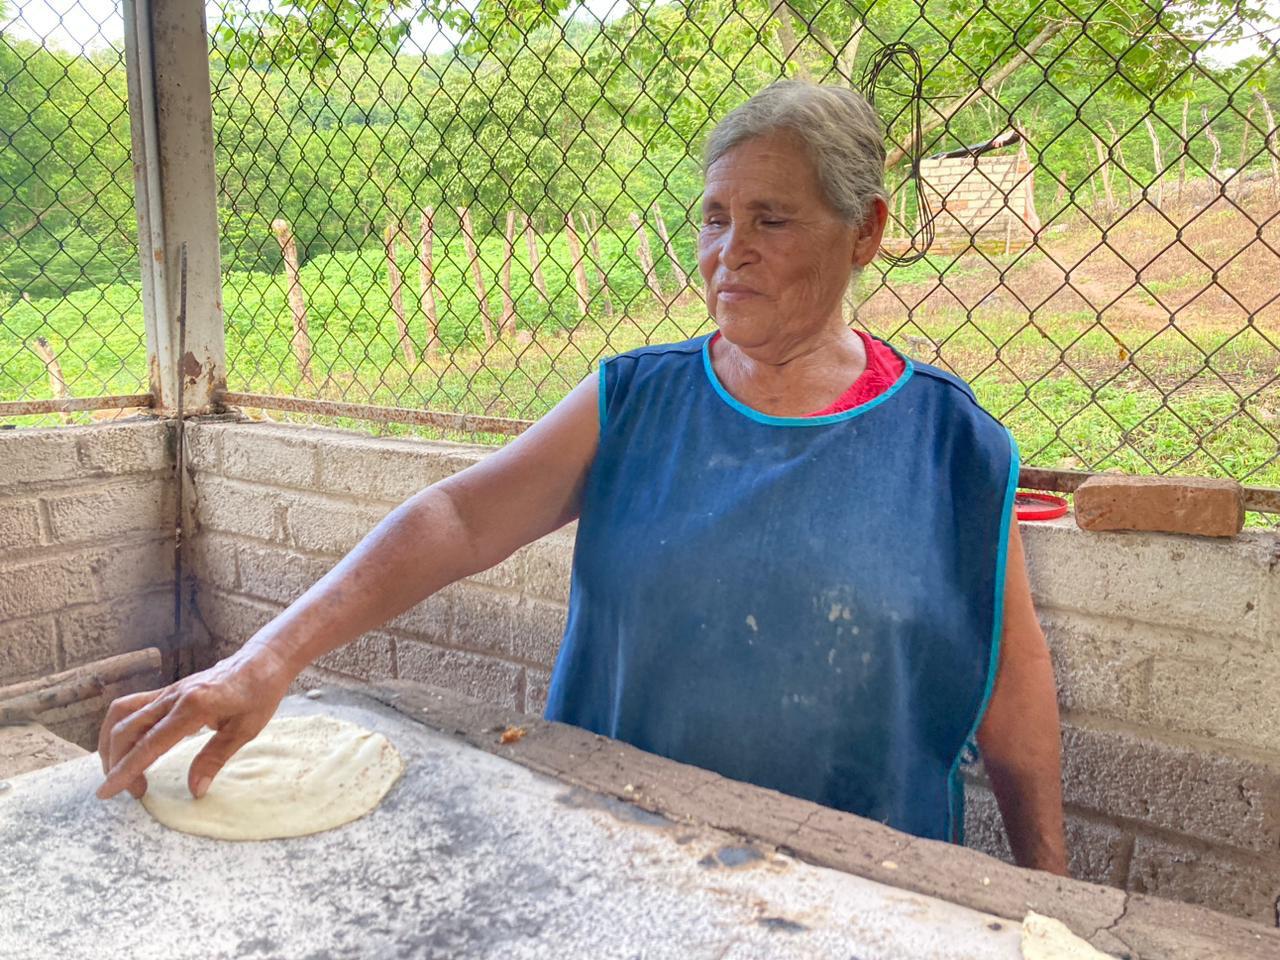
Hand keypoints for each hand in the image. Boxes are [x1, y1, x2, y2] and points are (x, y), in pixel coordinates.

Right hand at [96, 641, 292, 800]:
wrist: (263, 660)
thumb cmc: (259, 693)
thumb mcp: (245, 729)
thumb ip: (215, 758)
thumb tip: (195, 790)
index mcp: (193, 706)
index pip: (150, 743)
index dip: (126, 769)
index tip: (108, 791)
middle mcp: (173, 696)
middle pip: (126, 729)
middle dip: (117, 763)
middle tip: (134, 791)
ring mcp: (168, 691)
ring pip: (121, 714)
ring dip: (112, 743)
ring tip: (122, 770)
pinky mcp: (168, 691)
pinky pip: (132, 707)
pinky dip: (122, 728)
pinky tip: (131, 746)